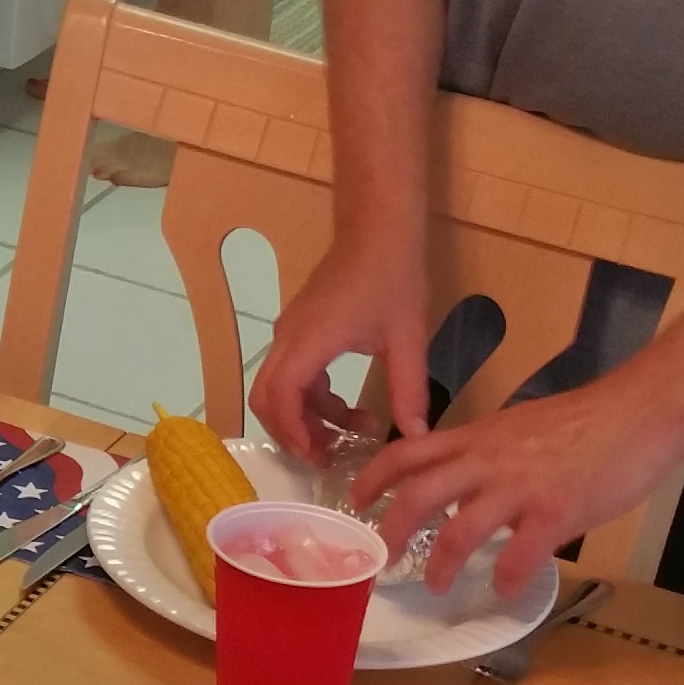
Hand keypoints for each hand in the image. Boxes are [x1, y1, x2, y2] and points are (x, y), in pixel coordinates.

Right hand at [246, 228, 430, 466]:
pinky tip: (347, 405)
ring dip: (305, 416)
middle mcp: (289, 337)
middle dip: (291, 432)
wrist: (378, 228)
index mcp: (311, 340)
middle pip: (266, 397)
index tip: (320, 457)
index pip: (281, 395)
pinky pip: (291, 373)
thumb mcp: (408, 338)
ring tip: (349, 433)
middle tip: (328, 456)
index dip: (294, 432)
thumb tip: (417, 438)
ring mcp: (290, 331)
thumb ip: (409, 390)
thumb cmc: (393, 277)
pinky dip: (310, 397)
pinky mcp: (299, 328)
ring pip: (277, 387)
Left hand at [346, 377, 683, 599]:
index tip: (354, 501)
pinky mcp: (557, 511)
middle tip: (382, 557)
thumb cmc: (586, 421)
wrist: (638, 411)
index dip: (373, 478)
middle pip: (418, 493)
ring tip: (436, 585)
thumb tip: (468, 483)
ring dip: (442, 564)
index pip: (408, 452)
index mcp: (478, 438)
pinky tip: (507, 590)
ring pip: (461, 529)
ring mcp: (521, 486)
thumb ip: (488, 454)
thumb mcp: (520, 429)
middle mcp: (489, 460)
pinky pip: (521, 554)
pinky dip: (508, 577)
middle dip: (392, 529)